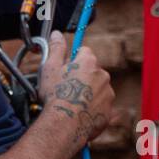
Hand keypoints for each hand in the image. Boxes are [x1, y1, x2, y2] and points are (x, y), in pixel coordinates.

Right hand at [37, 31, 113, 145]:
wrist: (64, 124)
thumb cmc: (56, 95)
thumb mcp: (50, 68)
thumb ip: (56, 49)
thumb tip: (57, 34)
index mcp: (89, 62)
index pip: (84, 52)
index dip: (73, 60)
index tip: (64, 70)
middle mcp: (103, 75)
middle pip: (92, 71)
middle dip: (82, 78)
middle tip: (66, 89)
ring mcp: (108, 94)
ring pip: (97, 89)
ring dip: (88, 94)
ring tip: (72, 104)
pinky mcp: (108, 112)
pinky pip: (100, 107)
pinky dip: (92, 110)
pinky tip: (78, 115)